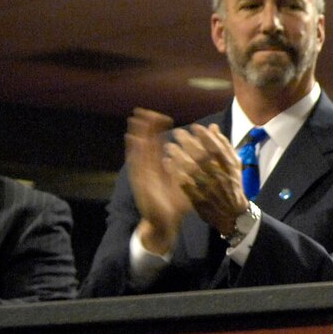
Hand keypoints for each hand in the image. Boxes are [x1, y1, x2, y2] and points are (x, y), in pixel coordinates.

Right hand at [126, 109, 191, 254]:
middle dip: (147, 127)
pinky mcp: (139, 180)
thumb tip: (200, 155)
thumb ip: (190, 169)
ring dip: (138, 134)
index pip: (159, 144)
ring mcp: (143, 173)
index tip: (163, 117)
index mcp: (161, 167)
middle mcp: (150, 168)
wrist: (165, 222)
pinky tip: (132, 138)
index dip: (160, 131)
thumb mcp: (186, 184)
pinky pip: (136, 162)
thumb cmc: (175, 204)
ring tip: (136, 118)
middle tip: (146, 111)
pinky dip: (133, 150)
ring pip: (140, 149)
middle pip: (148, 143)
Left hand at [166, 123, 249, 235]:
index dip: (205, 137)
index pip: (217, 149)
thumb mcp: (234, 166)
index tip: (194, 127)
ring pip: (192, 170)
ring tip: (169, 146)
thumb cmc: (232, 184)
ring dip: (179, 156)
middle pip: (202, 157)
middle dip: (189, 143)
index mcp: (230, 168)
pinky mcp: (198, 198)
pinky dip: (175, 172)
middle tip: (177, 133)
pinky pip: (184, 183)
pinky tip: (167, 162)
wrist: (232, 213)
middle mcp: (220, 177)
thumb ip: (224, 146)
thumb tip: (213, 127)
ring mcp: (209, 189)